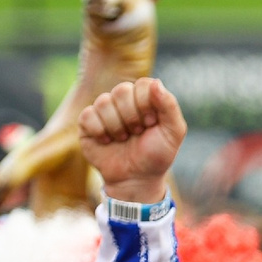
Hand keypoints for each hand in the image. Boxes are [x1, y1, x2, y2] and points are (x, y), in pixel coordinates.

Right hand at [78, 78, 186, 204]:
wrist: (136, 179)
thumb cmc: (156, 155)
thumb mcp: (173, 132)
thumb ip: (169, 106)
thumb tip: (155, 82)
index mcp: (144, 98)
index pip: (143, 84)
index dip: (146, 105)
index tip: (152, 123)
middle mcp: (123, 100)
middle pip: (122, 90)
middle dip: (132, 116)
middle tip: (137, 132)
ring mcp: (104, 110)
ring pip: (104, 102)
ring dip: (117, 126)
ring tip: (123, 139)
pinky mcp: (87, 123)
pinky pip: (88, 115)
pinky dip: (100, 131)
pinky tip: (107, 141)